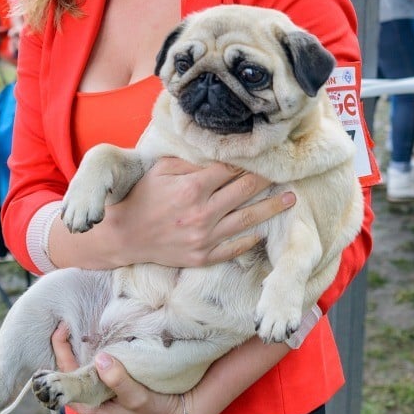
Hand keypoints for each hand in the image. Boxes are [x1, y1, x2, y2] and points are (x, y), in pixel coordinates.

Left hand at [50, 324, 184, 413]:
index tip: (64, 326)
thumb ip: (118, 380)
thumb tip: (100, 358)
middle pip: (70, 366)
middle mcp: (89, 395)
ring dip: (83, 342)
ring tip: (83, 320)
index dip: (61, 350)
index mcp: (87, 403)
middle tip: (71, 318)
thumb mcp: (136, 398)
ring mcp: (100, 386)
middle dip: (68, 342)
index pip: (64, 374)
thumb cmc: (153, 411)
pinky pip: (98, 359)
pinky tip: (101, 331)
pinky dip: (98, 345)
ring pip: (84, 362)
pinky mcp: (111, 378)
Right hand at [106, 158, 295, 267]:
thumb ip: (190, 162)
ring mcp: (204, 238)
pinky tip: (264, 231)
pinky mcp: (202, 257)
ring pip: (247, 220)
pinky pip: (233, 248)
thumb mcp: (161, 170)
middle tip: (286, 172)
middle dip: (267, 180)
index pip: (230, 170)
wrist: (123, 236)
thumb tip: (218, 157)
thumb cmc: (141, 197)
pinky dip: (250, 239)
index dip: (248, 162)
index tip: (264, 156)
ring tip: (290, 200)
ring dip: (271, 208)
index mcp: (192, 188)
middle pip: (244, 191)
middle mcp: (202, 213)